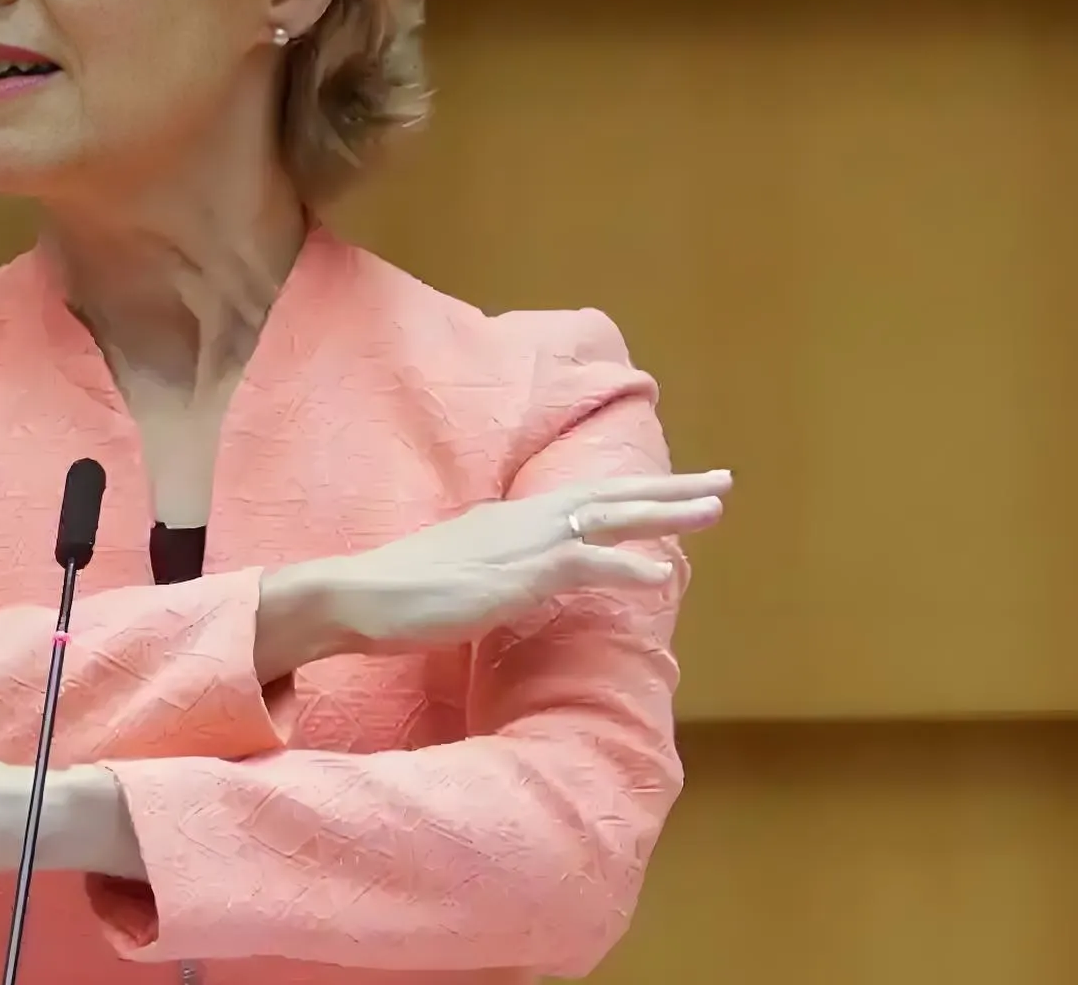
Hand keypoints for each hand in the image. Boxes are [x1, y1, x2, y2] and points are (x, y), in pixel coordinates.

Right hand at [297, 469, 728, 652]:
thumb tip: (518, 583)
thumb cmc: (396, 595)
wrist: (356, 597)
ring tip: (713, 509)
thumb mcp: (457, 572)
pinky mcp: (515, 575)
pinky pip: (583, 563)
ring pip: (606, 517)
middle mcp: (519, 520)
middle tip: (721, 481)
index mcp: (506, 519)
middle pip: (606, 495)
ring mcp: (519, 544)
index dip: (629, 494)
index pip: (581, 499)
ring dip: (662, 513)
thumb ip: (494, 570)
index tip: (672, 489)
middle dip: (667, 489)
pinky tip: (660, 573)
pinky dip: (624, 564)